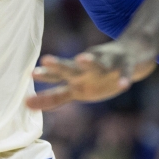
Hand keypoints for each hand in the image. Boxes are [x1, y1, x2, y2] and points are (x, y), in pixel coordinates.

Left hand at [26, 39, 157, 110]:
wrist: (132, 54)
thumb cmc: (98, 75)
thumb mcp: (77, 87)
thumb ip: (55, 97)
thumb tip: (26, 105)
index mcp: (76, 77)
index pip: (56, 77)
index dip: (45, 77)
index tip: (30, 75)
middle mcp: (88, 70)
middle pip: (72, 68)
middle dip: (59, 66)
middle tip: (45, 59)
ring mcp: (107, 65)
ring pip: (98, 64)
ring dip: (90, 62)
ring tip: (83, 58)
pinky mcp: (125, 64)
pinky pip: (124, 72)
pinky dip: (124, 77)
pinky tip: (124, 85)